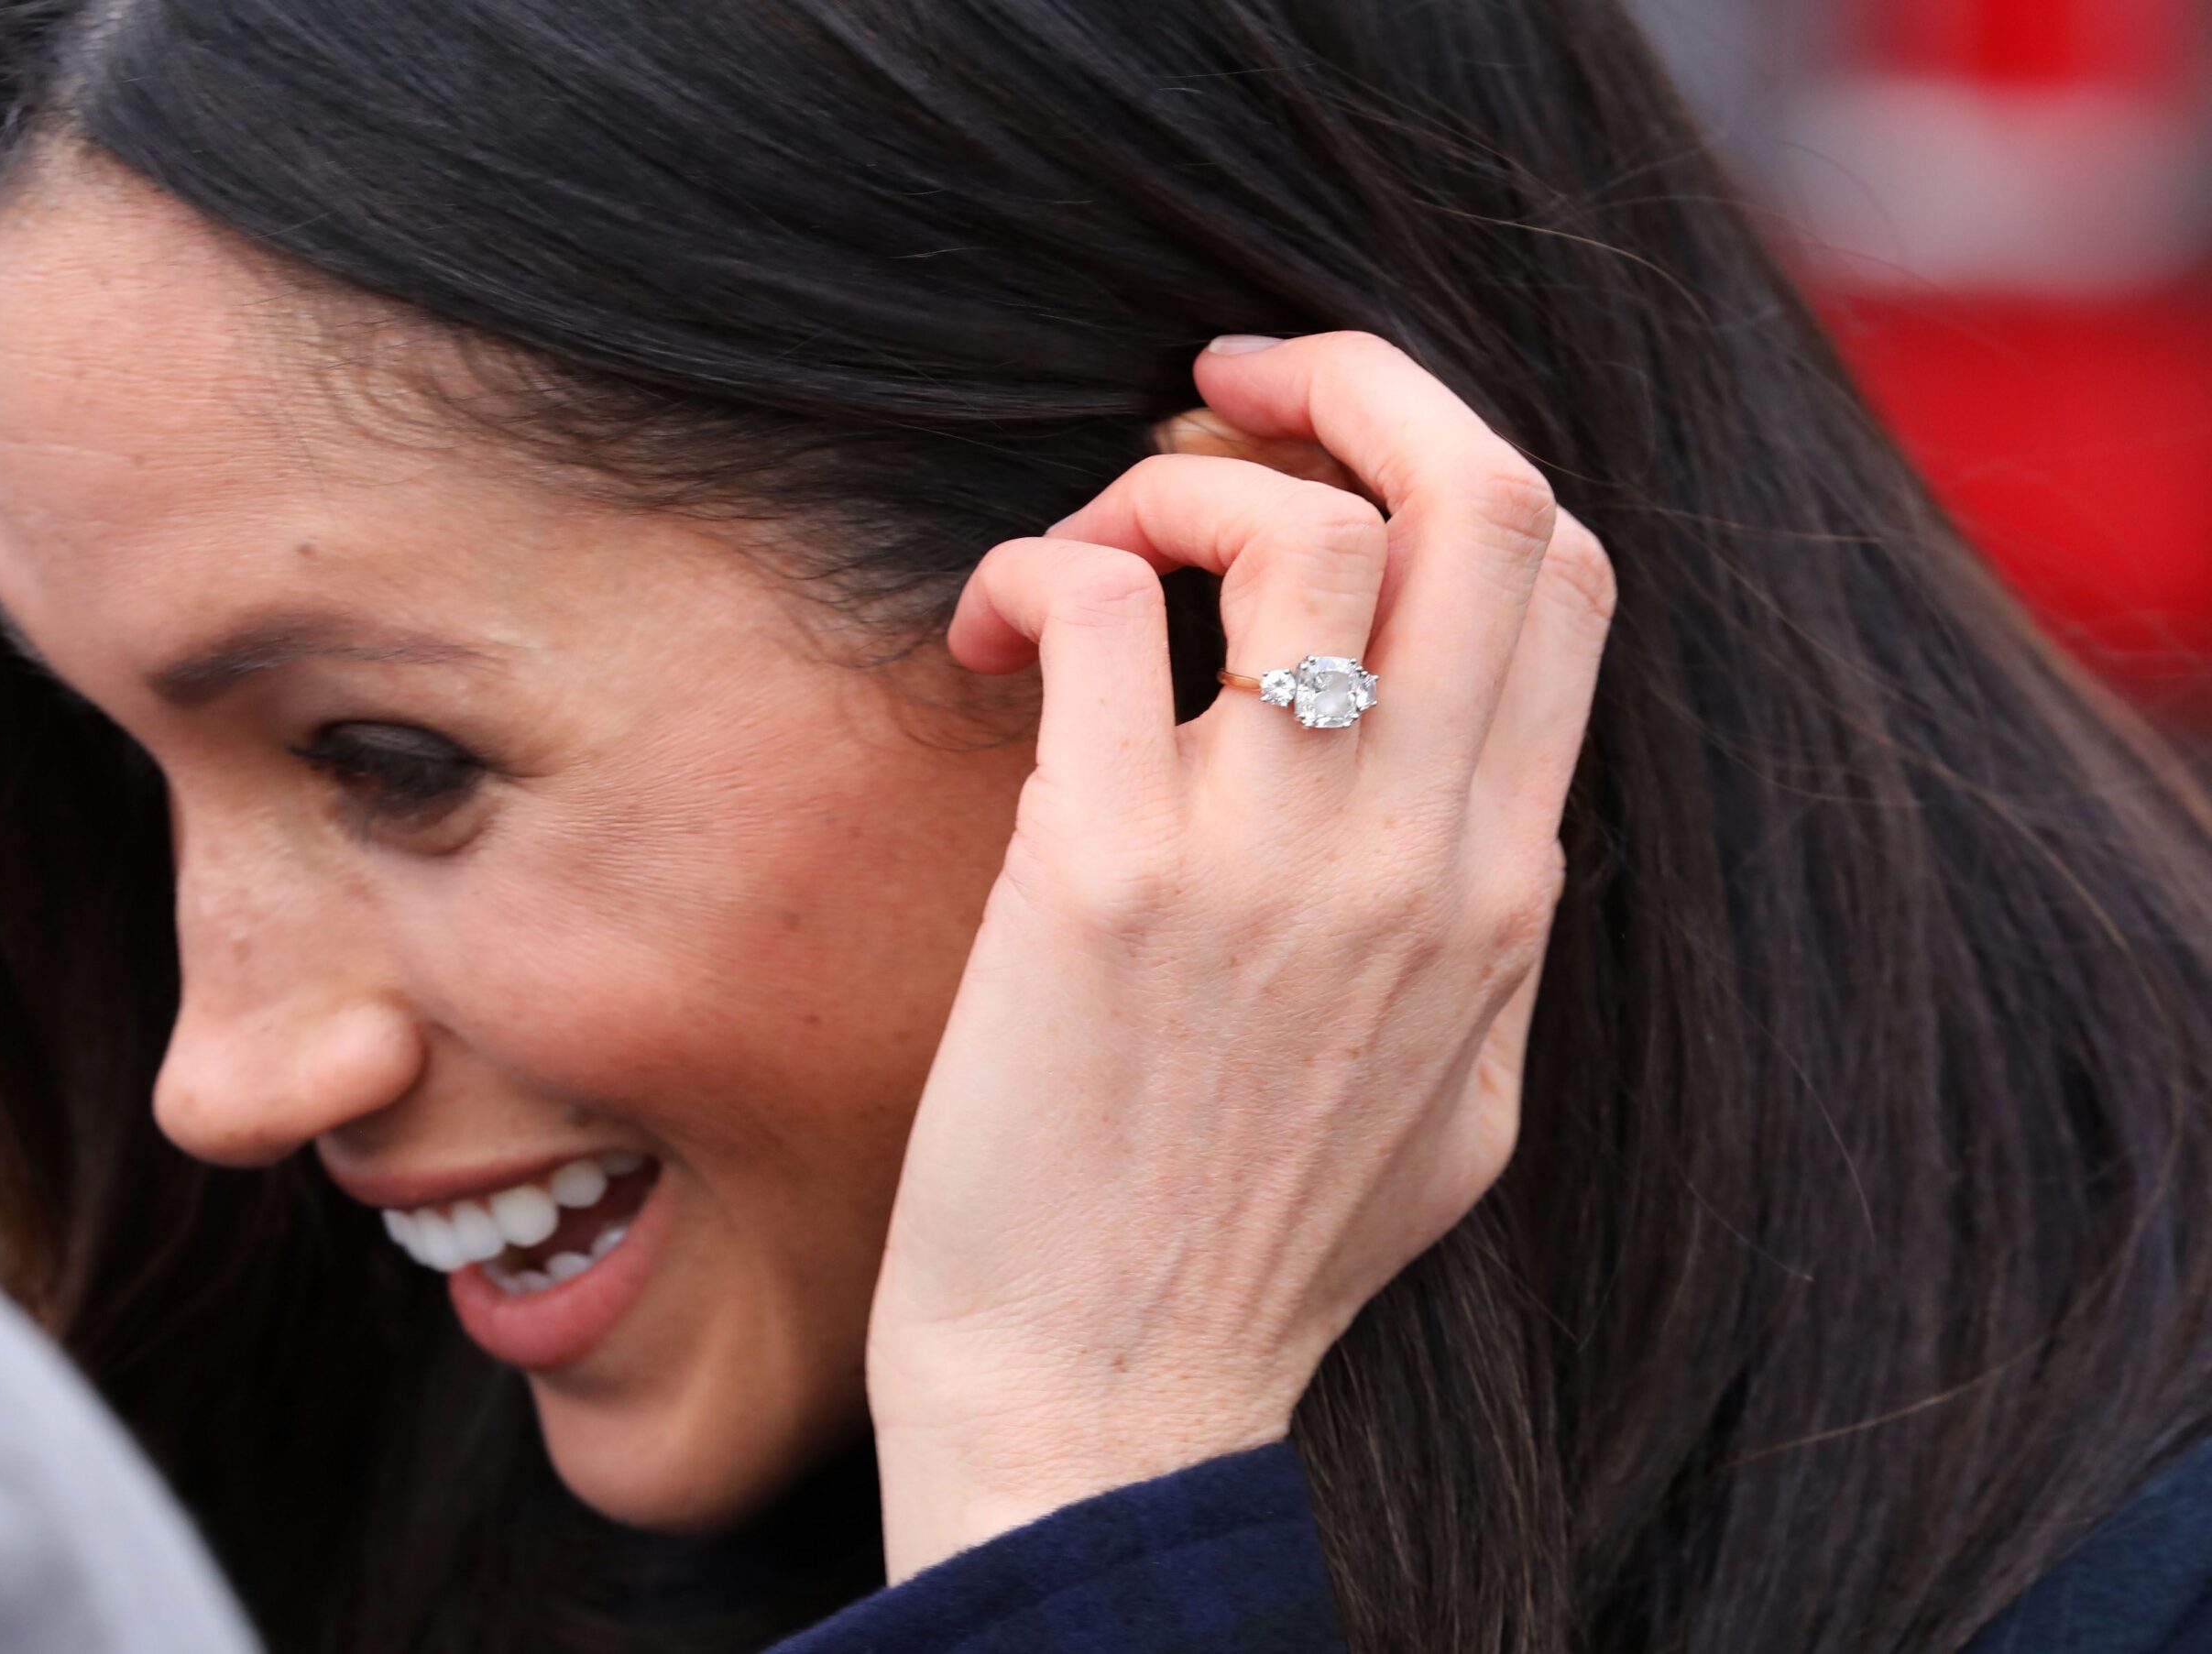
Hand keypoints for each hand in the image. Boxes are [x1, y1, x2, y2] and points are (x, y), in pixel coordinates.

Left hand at [863, 330, 1615, 1581]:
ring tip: (1094, 559)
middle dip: (1355, 378)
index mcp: (1507, 889)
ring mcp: (1273, 862)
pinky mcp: (1106, 877)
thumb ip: (1494, 932)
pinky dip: (1044, 567)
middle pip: (1482, 496)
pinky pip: (1105, 606)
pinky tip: (995, 631)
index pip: (1566, 575)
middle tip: (1225, 383)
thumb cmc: (1258, 1250)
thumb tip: (1490, 798)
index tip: (1336, 457)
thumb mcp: (1463, 1099)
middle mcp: (1421, 855)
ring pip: (1294, 523)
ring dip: (1172, 483)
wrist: (1106, 1395)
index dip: (1453, 461)